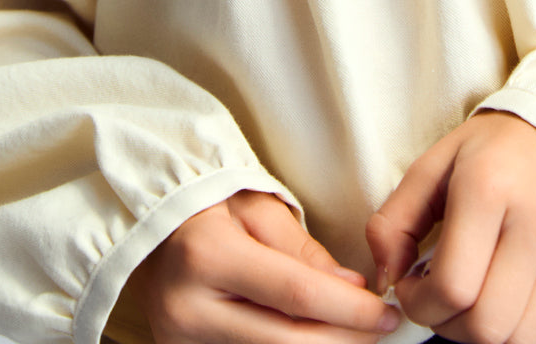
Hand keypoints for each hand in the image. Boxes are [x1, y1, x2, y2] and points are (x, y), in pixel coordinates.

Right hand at [129, 189, 400, 343]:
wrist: (148, 226)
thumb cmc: (209, 206)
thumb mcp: (257, 206)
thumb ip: (303, 250)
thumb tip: (352, 290)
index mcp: (208, 256)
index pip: (295, 294)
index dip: (349, 310)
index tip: (387, 314)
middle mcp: (189, 310)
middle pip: (286, 343)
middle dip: (342, 339)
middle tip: (380, 330)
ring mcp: (181, 342)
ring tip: (351, 334)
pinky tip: (316, 337)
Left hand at [365, 110, 535, 343]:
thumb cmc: (490, 154)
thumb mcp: (432, 167)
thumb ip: (394, 221)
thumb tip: (387, 279)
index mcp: (490, 188)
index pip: (452, 287)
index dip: (419, 304)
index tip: (412, 287)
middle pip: (485, 323)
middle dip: (447, 325)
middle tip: (438, 299)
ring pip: (517, 338)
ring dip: (481, 335)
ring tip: (470, 301)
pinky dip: (515, 330)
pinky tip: (502, 299)